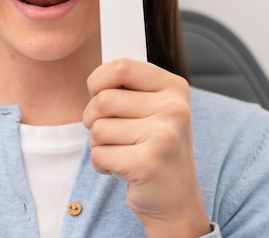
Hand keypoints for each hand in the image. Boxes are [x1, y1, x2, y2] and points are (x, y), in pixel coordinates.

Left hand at [83, 58, 209, 236]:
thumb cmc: (154, 147)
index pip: (121, 66)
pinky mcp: (147, 164)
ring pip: (97, 128)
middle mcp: (174, 109)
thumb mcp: (153, 109)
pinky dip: (101, 164)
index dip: (98, 80)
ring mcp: (164, 136)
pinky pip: (99, 155)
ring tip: (121, 152)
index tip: (98, 93)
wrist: (176, 200)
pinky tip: (123, 169)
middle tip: (108, 132)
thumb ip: (129, 87)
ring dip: (98, 144)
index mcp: (174, 88)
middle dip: (92, 118)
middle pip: (102, 99)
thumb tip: (95, 75)